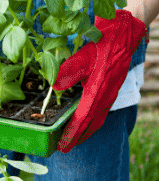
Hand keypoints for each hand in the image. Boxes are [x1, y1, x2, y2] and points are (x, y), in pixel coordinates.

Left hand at [55, 9, 145, 152]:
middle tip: (64, 148)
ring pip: (98, 118)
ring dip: (85, 130)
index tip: (62, 145)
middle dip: (78, 137)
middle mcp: (106, 94)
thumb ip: (69, 70)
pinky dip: (92, 120)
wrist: (126, 32)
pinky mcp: (111, 88)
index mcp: (99, 89)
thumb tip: (54, 86)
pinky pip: (101, 110)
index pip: (83, 117)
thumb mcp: (84, 54)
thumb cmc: (104, 42)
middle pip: (92, 123)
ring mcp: (110, 92)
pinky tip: (84, 121)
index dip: (72, 132)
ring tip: (72, 140)